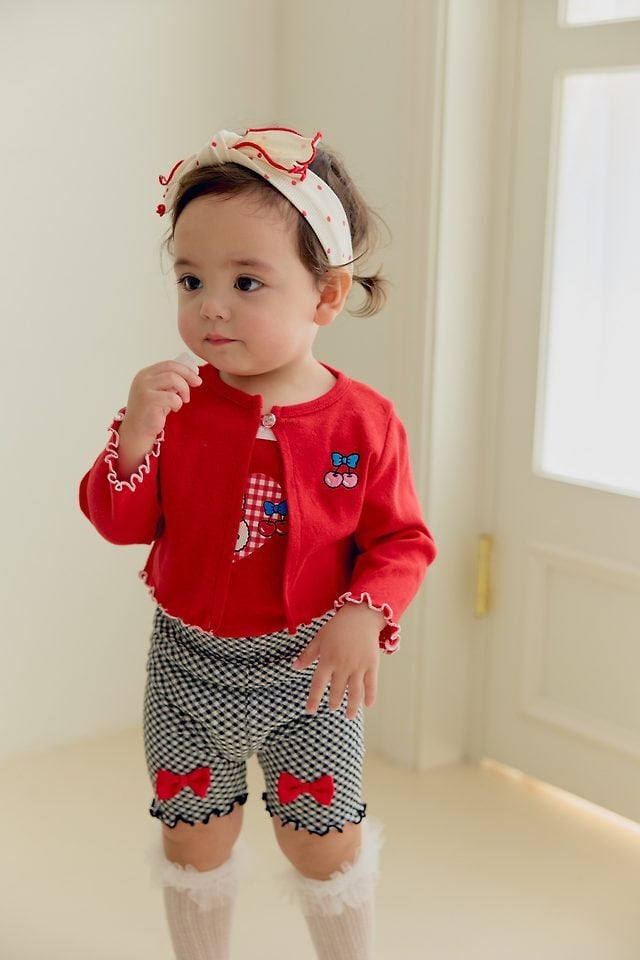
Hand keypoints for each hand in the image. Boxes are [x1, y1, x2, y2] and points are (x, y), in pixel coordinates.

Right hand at [122, 360, 202, 439]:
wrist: (137, 429)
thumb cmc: (152, 411)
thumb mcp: (162, 392)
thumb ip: (171, 382)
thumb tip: (191, 374)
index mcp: (146, 373)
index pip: (169, 364)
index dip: (186, 369)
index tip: (196, 377)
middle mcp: (143, 378)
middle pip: (172, 368)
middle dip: (188, 375)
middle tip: (197, 384)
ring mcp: (144, 388)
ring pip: (173, 379)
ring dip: (184, 389)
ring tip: (184, 400)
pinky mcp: (148, 400)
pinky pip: (172, 397)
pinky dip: (178, 403)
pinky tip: (174, 409)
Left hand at [292, 603, 384, 719]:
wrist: (361, 616)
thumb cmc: (338, 627)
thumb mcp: (319, 638)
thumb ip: (308, 655)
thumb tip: (295, 667)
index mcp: (327, 660)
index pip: (318, 684)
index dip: (314, 699)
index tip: (310, 711)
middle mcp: (342, 666)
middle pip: (337, 690)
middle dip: (334, 702)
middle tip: (333, 707)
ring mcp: (358, 666)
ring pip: (354, 692)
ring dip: (352, 706)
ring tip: (349, 715)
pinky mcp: (371, 665)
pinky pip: (371, 684)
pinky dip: (370, 696)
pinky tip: (368, 705)